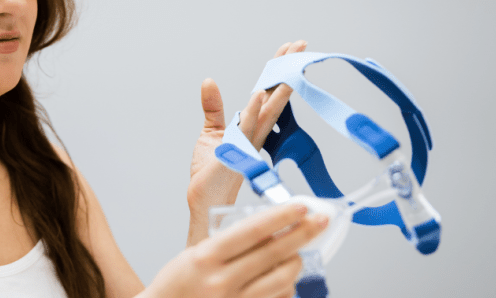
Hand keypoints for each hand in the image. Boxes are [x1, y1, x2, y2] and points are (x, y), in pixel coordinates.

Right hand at [143, 204, 328, 297]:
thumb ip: (226, 243)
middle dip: (301, 234)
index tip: (300, 207)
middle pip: (272, 253)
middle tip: (319, 222)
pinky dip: (285, 288)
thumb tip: (265, 229)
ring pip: (280, 280)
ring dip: (296, 263)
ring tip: (300, 253)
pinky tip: (287, 279)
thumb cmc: (177, 283)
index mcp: (206, 257)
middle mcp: (221, 280)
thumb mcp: (194, 254)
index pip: (252, 231)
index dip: (280, 217)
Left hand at [187, 40, 307, 245]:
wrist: (205, 197)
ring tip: (287, 63)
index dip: (277, 70)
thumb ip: (213, 107)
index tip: (289, 48)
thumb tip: (209, 81)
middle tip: (300, 45)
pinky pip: (246, 129)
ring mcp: (248, 142)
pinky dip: (253, 112)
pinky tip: (259, 95)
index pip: (267, 92)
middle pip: (274, 95)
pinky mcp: (237, 152)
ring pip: (267, 110)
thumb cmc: (210, 170)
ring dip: (278, 88)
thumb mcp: (210, 132)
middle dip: (286, 70)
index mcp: (250, 125)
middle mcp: (254, 131)